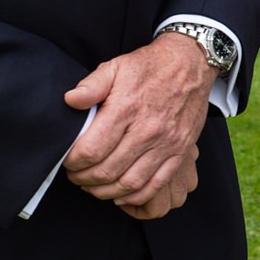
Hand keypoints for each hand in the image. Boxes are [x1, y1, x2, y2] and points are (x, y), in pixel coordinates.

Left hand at [63, 31, 217, 215]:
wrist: (190, 63)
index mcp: (127, 108)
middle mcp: (147, 129)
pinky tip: (121, 192)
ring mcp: (166, 143)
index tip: (68, 161)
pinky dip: (135, 196)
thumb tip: (70, 100)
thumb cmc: (151, 66)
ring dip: (106, 191)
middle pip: (107, 171)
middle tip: (76, 176)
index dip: (73, 162)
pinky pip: (155, 185)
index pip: (91, 150)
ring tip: (94, 185)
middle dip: (84, 179)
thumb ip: (91, 85)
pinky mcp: (180, 151)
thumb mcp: (116, 66)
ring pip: (129, 183)